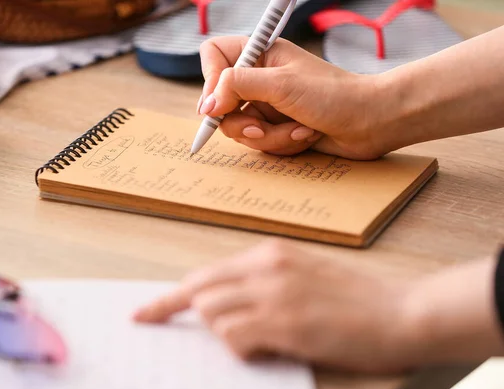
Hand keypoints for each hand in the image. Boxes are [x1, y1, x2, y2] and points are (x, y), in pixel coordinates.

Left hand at [133, 240, 418, 372]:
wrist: (402, 311)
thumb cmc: (356, 298)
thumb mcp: (303, 275)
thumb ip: (262, 284)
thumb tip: (224, 307)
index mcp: (269, 254)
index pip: (205, 274)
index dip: (171, 297)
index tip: (145, 311)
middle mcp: (265, 268)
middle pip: (199, 292)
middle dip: (181, 314)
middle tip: (170, 327)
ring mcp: (274, 295)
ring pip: (212, 315)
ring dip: (224, 334)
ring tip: (257, 339)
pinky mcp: (286, 323)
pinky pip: (235, 339)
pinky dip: (242, 350)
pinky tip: (270, 349)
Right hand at [197, 37, 388, 159]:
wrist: (371, 122)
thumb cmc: (334, 95)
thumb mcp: (281, 85)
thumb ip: (237, 86)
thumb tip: (207, 104)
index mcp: (260, 55)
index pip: (214, 57)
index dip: (209, 82)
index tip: (216, 107)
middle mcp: (260, 79)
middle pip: (221, 104)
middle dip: (244, 123)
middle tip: (261, 128)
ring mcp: (268, 105)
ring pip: (241, 129)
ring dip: (270, 136)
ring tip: (299, 129)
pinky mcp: (278, 128)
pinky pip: (261, 143)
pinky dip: (282, 144)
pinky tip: (305, 136)